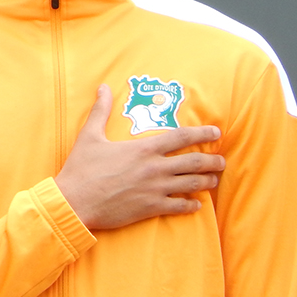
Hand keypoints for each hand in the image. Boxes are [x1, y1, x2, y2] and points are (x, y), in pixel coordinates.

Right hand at [55, 84, 225, 230]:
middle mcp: (155, 168)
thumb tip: (103, 88)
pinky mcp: (151, 208)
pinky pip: (180, 207)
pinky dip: (192, 205)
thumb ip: (100, 111)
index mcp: (144, 149)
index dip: (203, 133)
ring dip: (207, 182)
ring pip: (192, 184)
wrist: (74, 202)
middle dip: (213, 161)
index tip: (216, 132)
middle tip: (221, 161)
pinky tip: (196, 204)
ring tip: (214, 180)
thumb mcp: (89, 136)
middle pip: (195, 162)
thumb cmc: (81, 169)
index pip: (182, 137)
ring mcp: (155, 189)